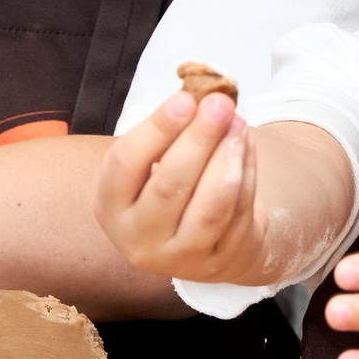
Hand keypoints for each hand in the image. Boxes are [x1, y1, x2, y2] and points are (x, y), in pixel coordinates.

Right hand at [94, 88, 272, 283]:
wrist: (200, 242)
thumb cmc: (169, 187)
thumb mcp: (153, 162)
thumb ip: (169, 132)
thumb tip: (201, 94)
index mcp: (111, 206)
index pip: (125, 164)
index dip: (156, 129)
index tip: (184, 99)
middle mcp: (139, 239)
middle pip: (169, 186)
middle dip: (199, 139)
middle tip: (220, 103)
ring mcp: (181, 258)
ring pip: (210, 208)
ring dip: (228, 159)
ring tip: (238, 123)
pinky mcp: (220, 263)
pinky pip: (238, 215)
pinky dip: (247, 175)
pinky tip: (246, 146)